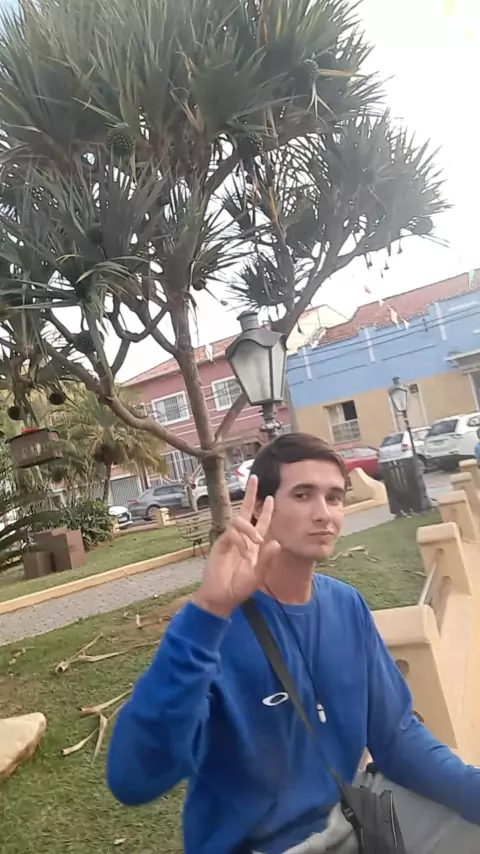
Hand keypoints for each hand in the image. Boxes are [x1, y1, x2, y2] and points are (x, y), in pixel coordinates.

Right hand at [193, 475, 279, 618]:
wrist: (220, 597)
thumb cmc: (239, 589)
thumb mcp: (257, 576)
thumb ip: (266, 560)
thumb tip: (275, 541)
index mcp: (254, 546)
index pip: (261, 523)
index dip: (266, 511)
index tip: (271, 497)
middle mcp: (243, 539)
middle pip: (246, 511)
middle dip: (251, 495)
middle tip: (255, 478)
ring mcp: (231, 540)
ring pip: (239, 521)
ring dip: (250, 529)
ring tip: (257, 542)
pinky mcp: (221, 543)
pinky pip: (232, 533)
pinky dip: (240, 541)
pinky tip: (243, 553)